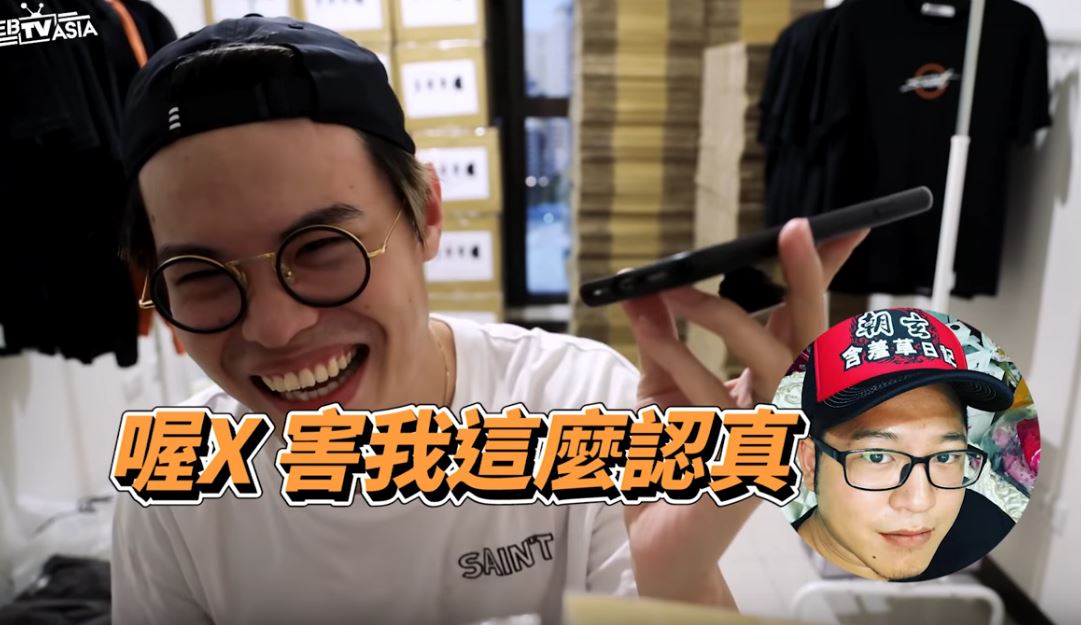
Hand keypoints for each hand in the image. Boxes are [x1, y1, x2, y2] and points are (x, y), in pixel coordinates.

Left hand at [617, 218, 867, 606]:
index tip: (823, 228)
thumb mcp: (662, 388)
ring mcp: (774, 441)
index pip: (804, 321)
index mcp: (774, 387)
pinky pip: (714, 399)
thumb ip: (658, 340)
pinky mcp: (746, 467)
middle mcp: (786, 410)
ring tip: (665, 290)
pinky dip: (675, 357)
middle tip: (790, 231)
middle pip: (812, 336)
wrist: (660, 540)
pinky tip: (649, 332)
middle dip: (808, 278)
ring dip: (711, 315)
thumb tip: (644, 288)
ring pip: (764, 361)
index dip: (816, 274)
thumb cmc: (669, 460)